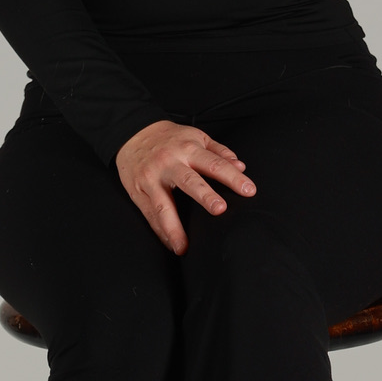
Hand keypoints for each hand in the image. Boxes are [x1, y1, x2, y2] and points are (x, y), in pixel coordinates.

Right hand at [115, 120, 255, 254]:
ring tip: (183, 246)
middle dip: (205, 195)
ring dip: (173, 227)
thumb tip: (241, 166)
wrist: (132, 133)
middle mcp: (169, 163)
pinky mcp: (137, 191)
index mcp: (188, 149)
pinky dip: (160, 231)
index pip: (214, 164)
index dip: (233, 177)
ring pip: (163, 204)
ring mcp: (151, 178)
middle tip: (220, 209)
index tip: (249, 191)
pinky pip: (149, 214)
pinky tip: (171, 245)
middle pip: (189, 181)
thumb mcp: (196, 137)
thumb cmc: (170, 138)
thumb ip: (219, 152)